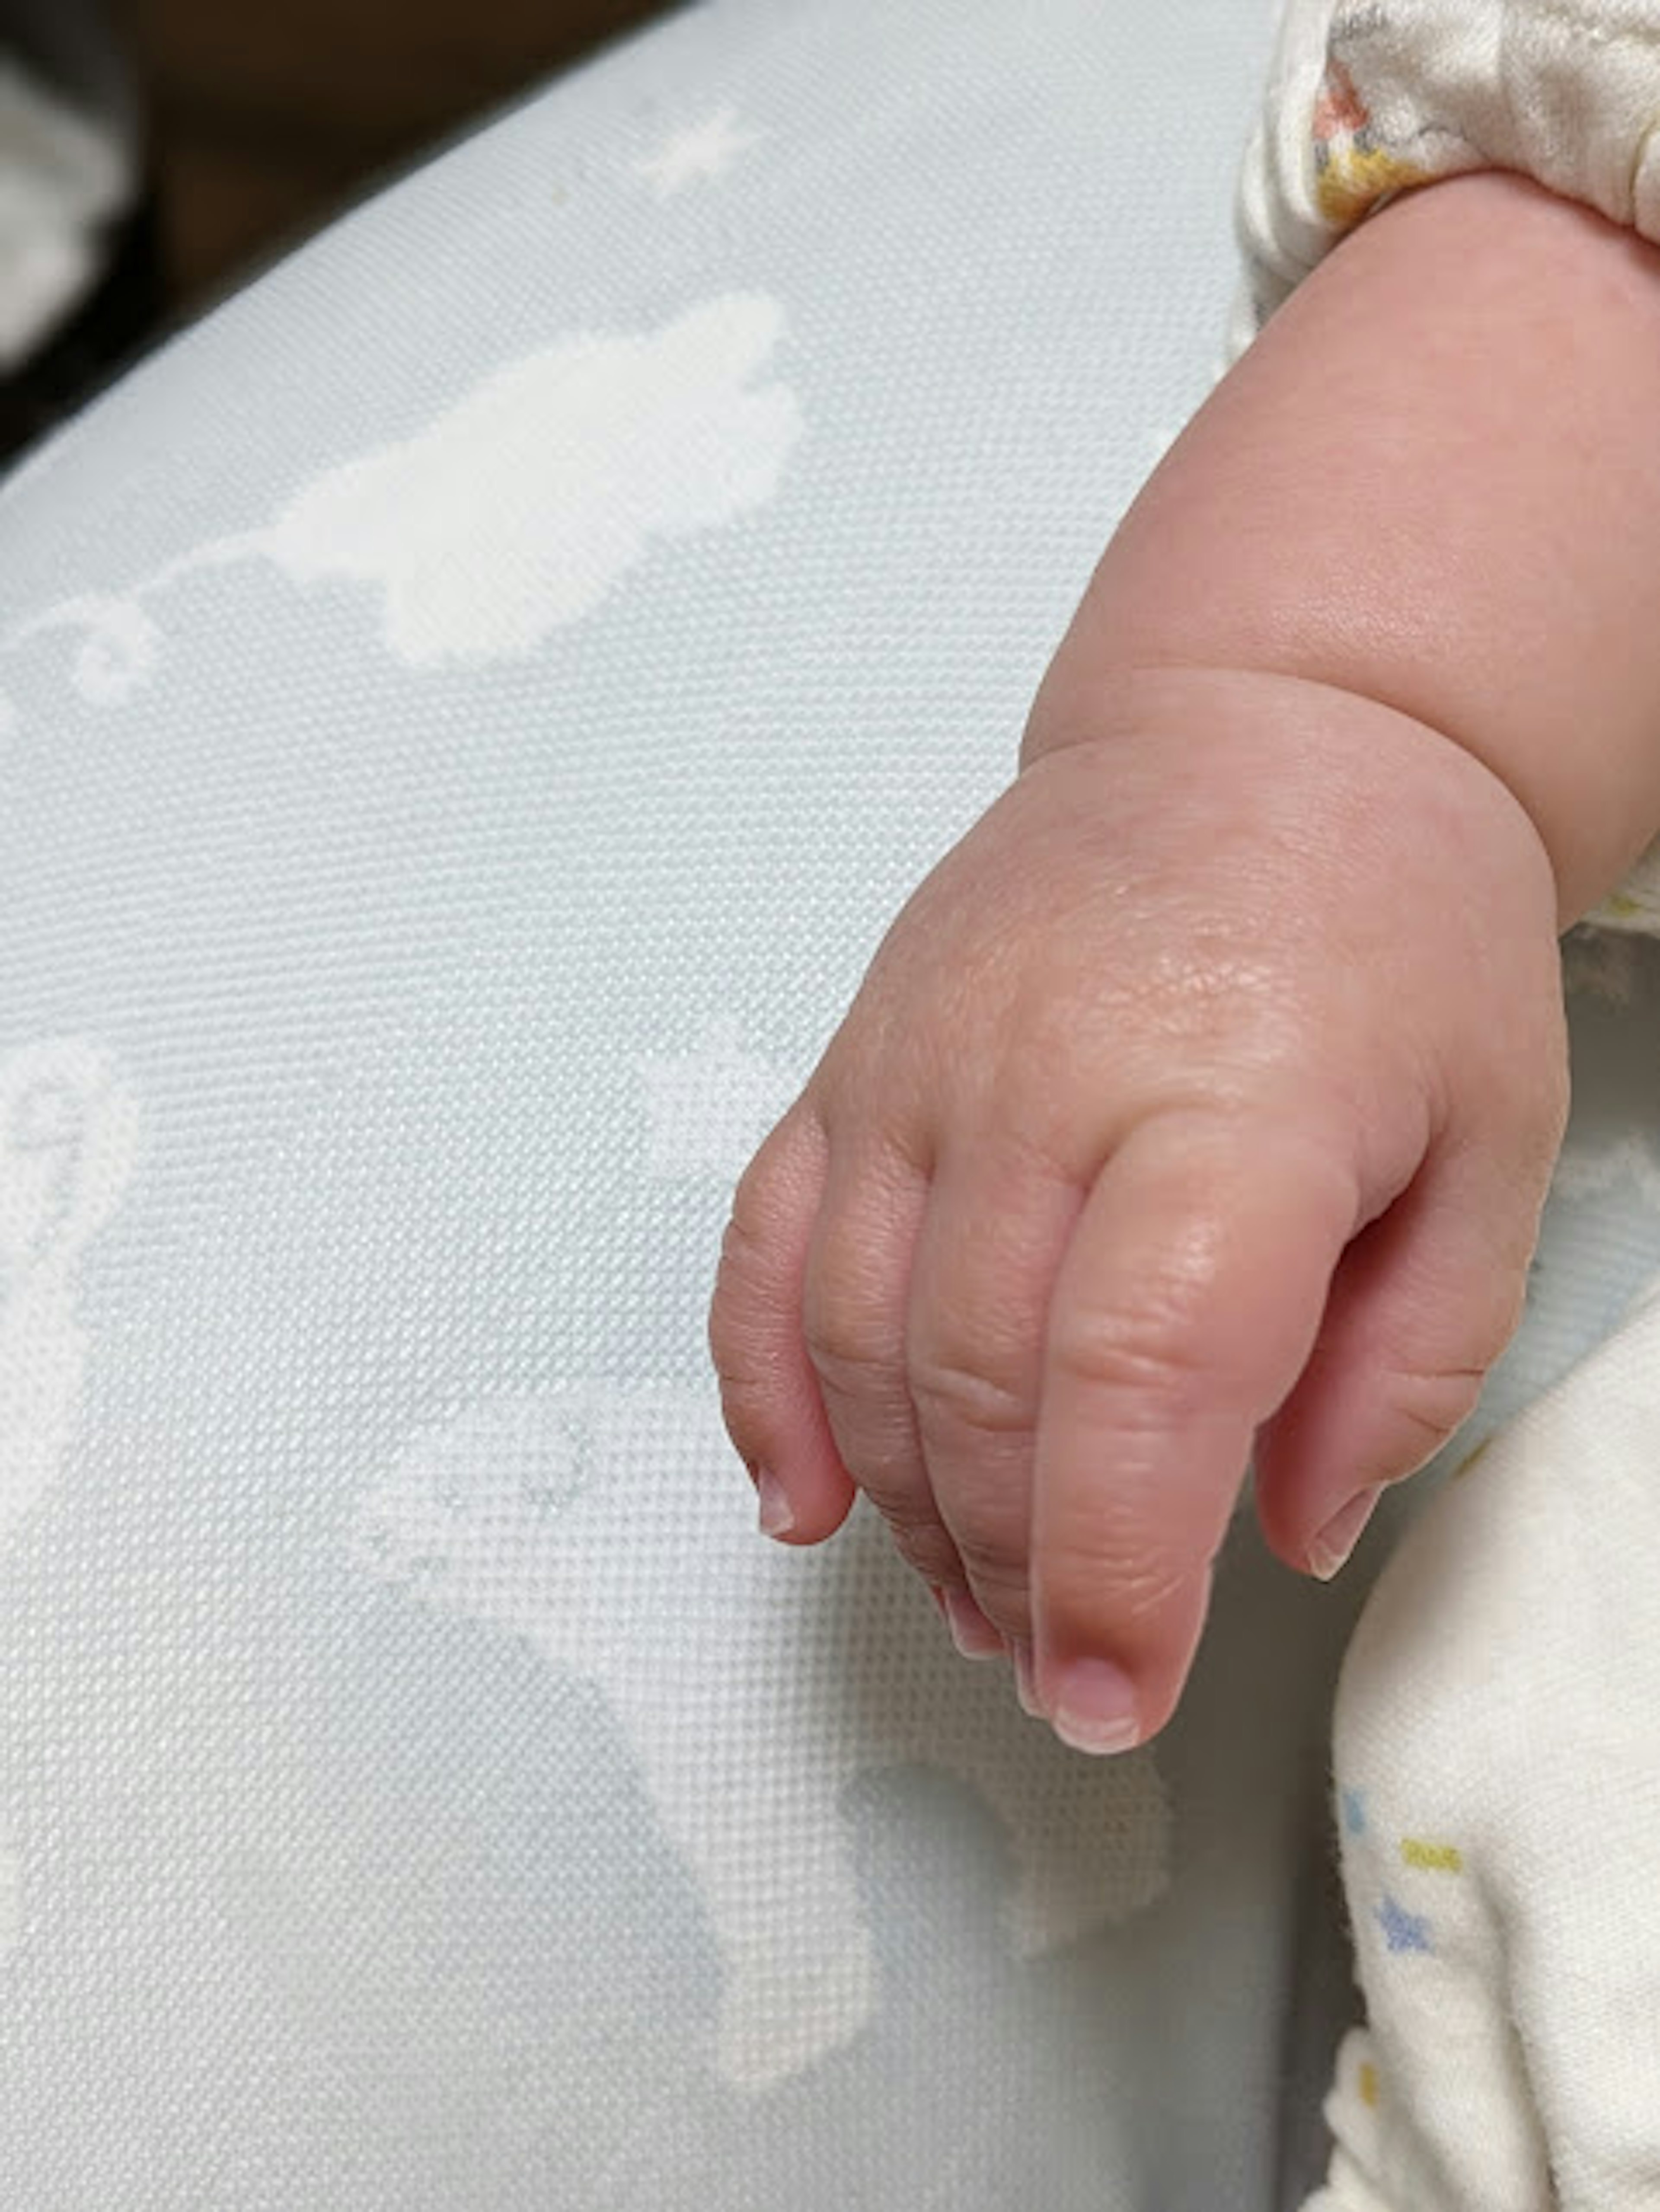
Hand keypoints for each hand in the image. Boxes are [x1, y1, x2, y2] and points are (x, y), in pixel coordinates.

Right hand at [708, 665, 1567, 1750]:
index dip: (1113, 1567)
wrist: (1267, 726)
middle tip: (1066, 1670)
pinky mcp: (855, 1055)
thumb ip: (1407, 1362)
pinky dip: (764, 1385)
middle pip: (981, 1381)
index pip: (1137, 1374)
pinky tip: (803, 1496)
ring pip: (863, 1336)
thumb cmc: (1398, 932)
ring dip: (907, 1508)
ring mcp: (922, 1060)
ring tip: (977, 1600)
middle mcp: (1044, 1076)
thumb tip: (1289, 1535)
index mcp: (1233, 1100)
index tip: (1115, 1692)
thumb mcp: (1495, 1144)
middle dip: (1017, 1571)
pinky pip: (768, 1243)